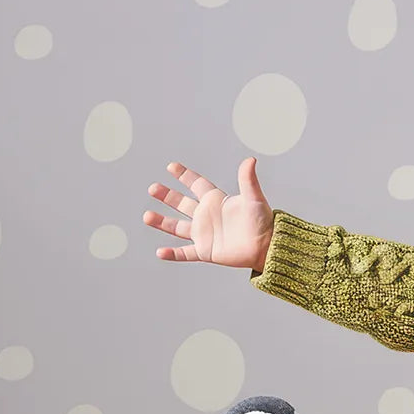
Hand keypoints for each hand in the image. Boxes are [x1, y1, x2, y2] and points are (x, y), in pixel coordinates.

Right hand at [144, 157, 274, 269]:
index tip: (171, 166)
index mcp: (217, 200)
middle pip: (182, 203)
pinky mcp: (206, 251)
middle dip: (167, 196)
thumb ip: (248, 180)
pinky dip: (172, 254)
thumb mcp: (254, 198)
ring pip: (177, 227)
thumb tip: (251, 159)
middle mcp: (207, 215)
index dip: (185, 175)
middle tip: (152, 188)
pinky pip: (185, 253)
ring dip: (162, 222)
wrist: (267, 246)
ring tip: (146, 216)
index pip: (197, 184)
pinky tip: (159, 252)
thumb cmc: (263, 221)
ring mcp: (205, 234)